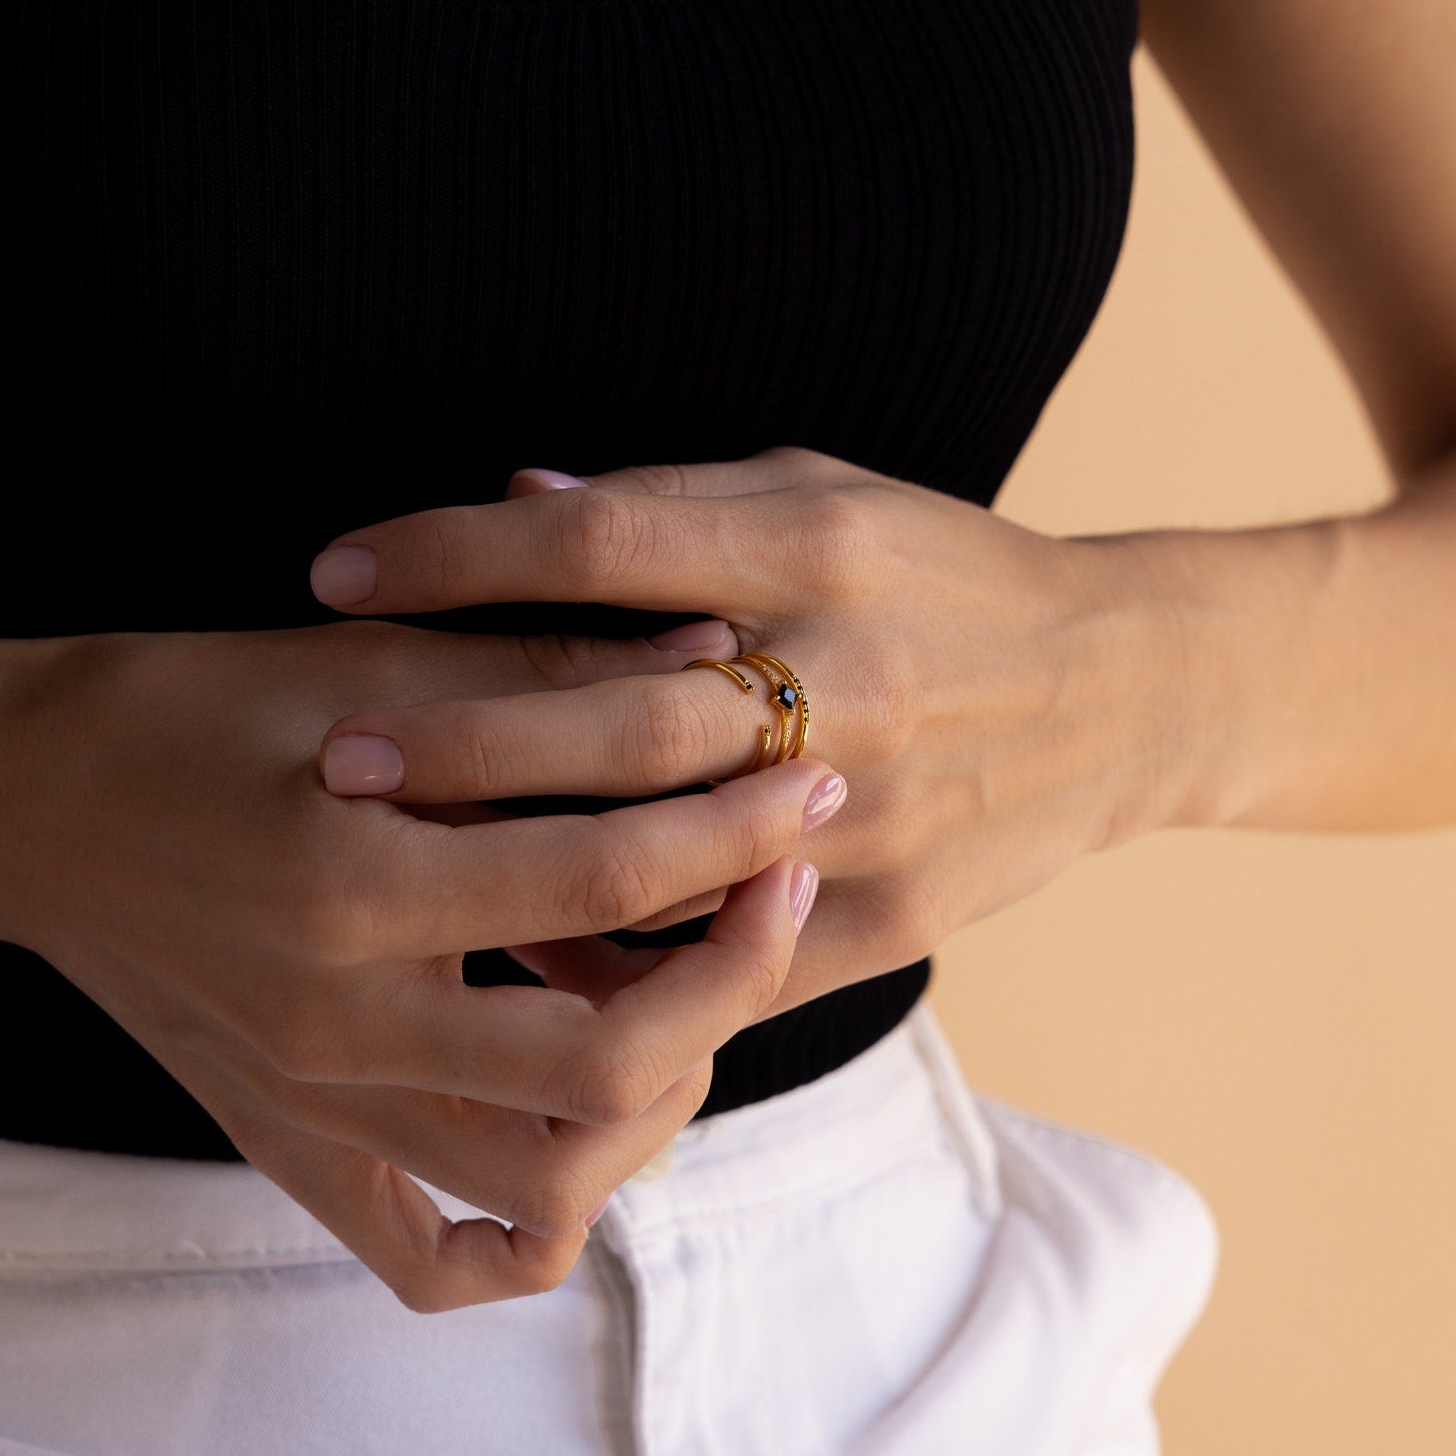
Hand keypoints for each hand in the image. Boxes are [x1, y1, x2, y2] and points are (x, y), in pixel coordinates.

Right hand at [0, 624, 837, 1309]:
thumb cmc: (197, 713)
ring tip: (694, 991)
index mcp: (350, 886)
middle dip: (738, 969)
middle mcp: (335, 1028)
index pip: (607, 879)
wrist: (36, 805)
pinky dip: (531, 1224)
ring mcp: (315, 1110)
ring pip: (548, 1177)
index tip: (808, 776)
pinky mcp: (295, 1148)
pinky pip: (436, 1255)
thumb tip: (722, 658)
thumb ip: (553, 671)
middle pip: (606, 1065)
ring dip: (661, 1091)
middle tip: (785, 882)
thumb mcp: (369, 666)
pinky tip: (582, 1137)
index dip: (736, 823)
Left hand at [309, 446, 1205, 1014]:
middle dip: (455, 740)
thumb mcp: (832, 496)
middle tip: (334, 758)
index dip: (453, 553)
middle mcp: (843, 679)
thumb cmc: (949, 574)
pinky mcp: (894, 917)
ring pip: (660, 859)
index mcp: (817, 550)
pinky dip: (620, 960)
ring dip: (517, 866)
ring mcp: (869, 813)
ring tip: (394, 867)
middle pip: (613, 716)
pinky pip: (726, 959)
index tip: (337, 571)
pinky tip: (529, 952)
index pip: (599, 544)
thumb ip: (679, 502)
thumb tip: (520, 496)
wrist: (1121, 694)